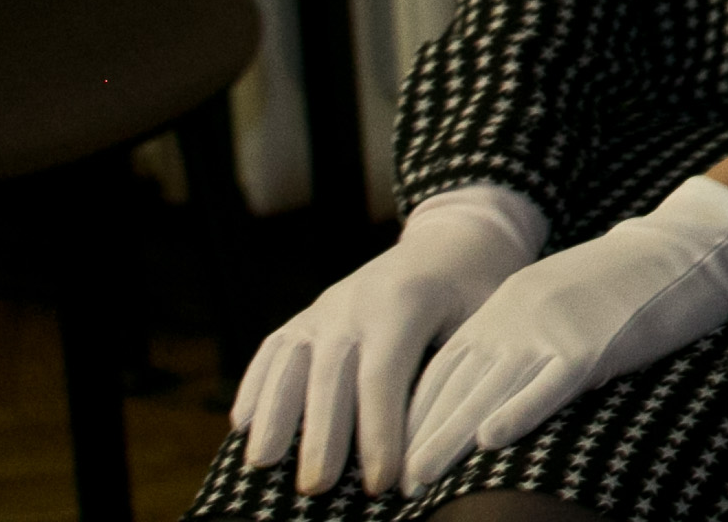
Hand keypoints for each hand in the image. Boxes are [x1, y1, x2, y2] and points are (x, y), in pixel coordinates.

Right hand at [230, 184, 543, 495]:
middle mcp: (357, 302)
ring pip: (291, 362)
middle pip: (330, 376)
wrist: (455, 238)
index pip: (383, 377)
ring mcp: (327, 306)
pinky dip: (255, 384)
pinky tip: (243, 424)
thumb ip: (459, 369)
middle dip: (322, 437)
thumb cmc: (479, 289)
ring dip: (274, 415)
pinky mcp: (309, 314)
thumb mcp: (485, 318)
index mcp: (405, 302)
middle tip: (316, 489)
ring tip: (262, 465)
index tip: (382, 483)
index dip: (379, 433)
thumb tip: (442, 438)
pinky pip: (274, 348)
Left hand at [399, 174, 727, 488]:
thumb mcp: (559, 300)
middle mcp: (519, 317)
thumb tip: (490, 384)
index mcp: (506, 305)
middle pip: (456, 385)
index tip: (394, 452)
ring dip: (450, 438)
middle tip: (395, 482)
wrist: (687, 245)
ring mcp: (555, 329)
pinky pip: (549, 384)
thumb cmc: (629, 280)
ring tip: (419, 478)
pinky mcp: (596, 344)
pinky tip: (491, 440)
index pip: (444, 367)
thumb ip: (522, 334)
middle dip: (421, 436)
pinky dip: (518, 413)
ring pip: (490, 391)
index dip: (416, 414)